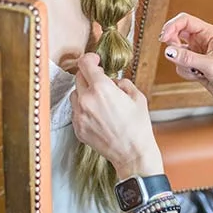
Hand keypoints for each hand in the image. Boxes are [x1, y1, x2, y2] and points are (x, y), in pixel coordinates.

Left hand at [71, 53, 162, 179]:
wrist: (132, 153)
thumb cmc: (138, 126)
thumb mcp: (137, 97)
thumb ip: (122, 82)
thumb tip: (113, 81)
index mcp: (101, 89)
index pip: (85, 63)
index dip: (90, 58)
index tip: (95, 60)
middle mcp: (86, 100)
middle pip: (78, 77)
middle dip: (89, 76)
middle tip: (100, 81)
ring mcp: (79, 115)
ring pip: (74, 94)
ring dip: (84, 92)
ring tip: (99, 101)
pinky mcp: (77, 127)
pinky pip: (76, 111)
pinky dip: (83, 108)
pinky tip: (97, 115)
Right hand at [159, 13, 212, 108]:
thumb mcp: (209, 65)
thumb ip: (187, 58)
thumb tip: (168, 51)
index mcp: (209, 33)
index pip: (185, 21)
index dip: (172, 26)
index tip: (164, 38)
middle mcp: (202, 40)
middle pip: (177, 33)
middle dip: (174, 46)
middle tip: (176, 55)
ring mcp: (197, 52)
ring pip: (176, 51)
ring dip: (182, 62)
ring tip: (196, 70)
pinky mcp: (194, 64)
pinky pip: (179, 64)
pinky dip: (185, 71)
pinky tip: (198, 76)